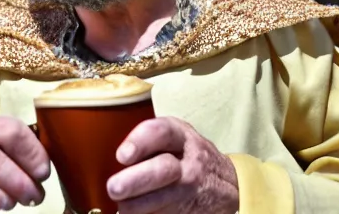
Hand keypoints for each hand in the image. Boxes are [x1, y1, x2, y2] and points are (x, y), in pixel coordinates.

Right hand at [0, 117, 49, 213]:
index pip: (14, 128)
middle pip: (4, 147)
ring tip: (23, 200)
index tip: (44, 172)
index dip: (33, 151)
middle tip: (37, 193)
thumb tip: (44, 170)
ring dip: (14, 186)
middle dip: (26, 173)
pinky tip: (3, 203)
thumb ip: (18, 155)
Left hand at [107, 117, 238, 213]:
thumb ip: (149, 139)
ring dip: (136, 207)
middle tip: (114, 187)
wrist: (227, 185)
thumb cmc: (187, 156)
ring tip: (122, 206)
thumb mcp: (176, 137)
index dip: (140, 142)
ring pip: (161, 202)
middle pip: (162, 170)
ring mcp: (191, 192)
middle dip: (135, 181)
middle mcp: (189, 164)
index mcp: (181, 137)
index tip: (122, 155)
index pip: (161, 132)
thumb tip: (111, 152)